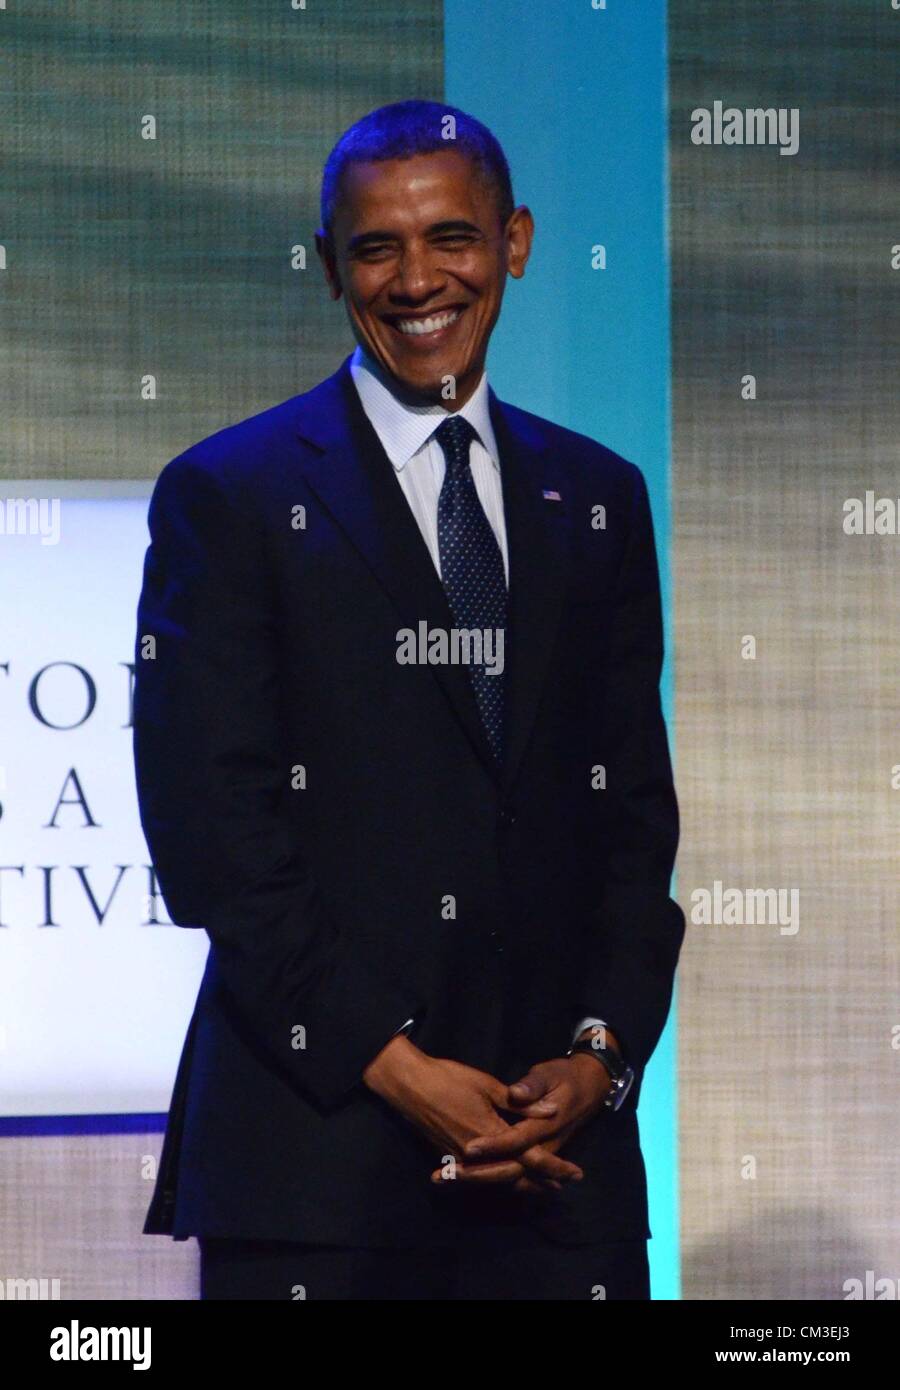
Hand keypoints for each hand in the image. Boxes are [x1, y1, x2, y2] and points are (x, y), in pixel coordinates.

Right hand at [363, 1035, 583, 1188]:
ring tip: (542, 1188)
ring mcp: (461, 1159)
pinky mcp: (449, 1157)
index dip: (554, 1166)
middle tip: (562, 1185)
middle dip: (542, 1182)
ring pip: (498, 1181)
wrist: (409, 1086)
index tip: (574, 1173)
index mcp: (491, 1133)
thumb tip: (552, 1110)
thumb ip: (521, 1102)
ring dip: (522, 1185)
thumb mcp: (488, 1085)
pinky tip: (507, 1179)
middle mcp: (478, 1154)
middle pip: (516, 1177)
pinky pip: (481, 1177)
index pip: (530, 1157)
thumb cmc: (449, 1079)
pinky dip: (499, 1181)